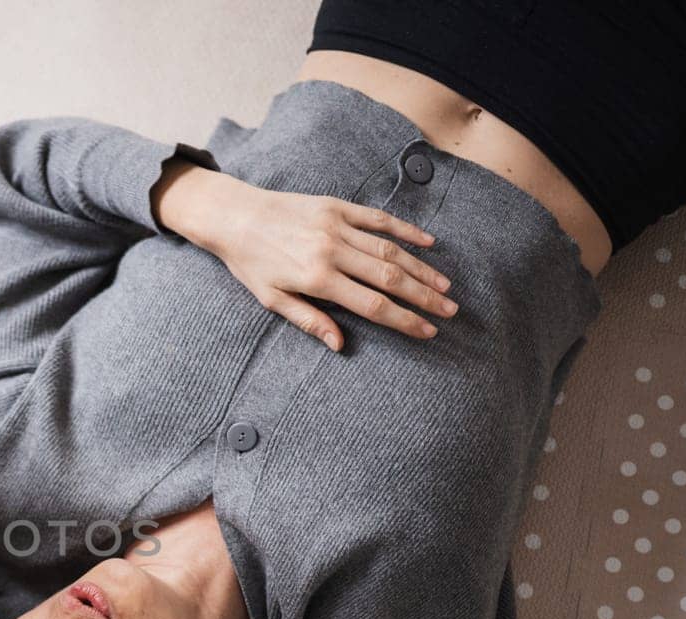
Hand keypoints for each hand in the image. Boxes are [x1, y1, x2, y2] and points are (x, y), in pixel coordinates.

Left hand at [153, 161, 456, 351]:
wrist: (235, 216)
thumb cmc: (251, 264)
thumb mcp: (272, 300)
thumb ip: (309, 320)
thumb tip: (339, 345)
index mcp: (317, 279)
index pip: (373, 305)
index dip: (404, 320)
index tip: (428, 331)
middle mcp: (332, 251)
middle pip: (390, 278)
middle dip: (424, 297)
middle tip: (450, 311)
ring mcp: (338, 226)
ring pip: (391, 249)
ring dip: (421, 269)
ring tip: (444, 286)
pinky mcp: (337, 206)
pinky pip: (379, 219)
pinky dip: (405, 230)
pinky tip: (427, 243)